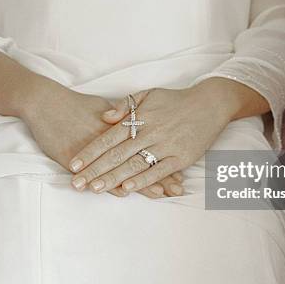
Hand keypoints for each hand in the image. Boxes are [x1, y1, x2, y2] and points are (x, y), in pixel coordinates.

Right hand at [21, 77, 179, 197]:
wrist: (44, 102)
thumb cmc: (73, 105)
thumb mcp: (102, 107)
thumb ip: (122, 119)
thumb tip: (138, 127)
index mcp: (119, 127)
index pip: (147, 146)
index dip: (163, 158)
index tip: (179, 171)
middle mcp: (111, 139)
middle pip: (140, 159)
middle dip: (160, 175)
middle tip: (177, 189)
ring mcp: (95, 150)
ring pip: (122, 169)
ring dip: (141, 183)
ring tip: (160, 195)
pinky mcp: (76, 158)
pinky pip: (98, 173)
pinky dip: (111, 183)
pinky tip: (124, 192)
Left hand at [68, 78, 266, 193]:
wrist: (210, 103)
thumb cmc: (176, 100)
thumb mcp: (148, 94)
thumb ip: (126, 106)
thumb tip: (104, 117)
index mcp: (140, 117)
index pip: (109, 138)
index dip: (90, 152)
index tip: (74, 164)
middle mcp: (150, 132)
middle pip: (117, 154)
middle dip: (95, 170)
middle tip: (77, 183)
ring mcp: (166, 145)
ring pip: (134, 164)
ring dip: (113, 178)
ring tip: (95, 188)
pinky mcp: (181, 157)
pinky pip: (159, 171)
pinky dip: (142, 181)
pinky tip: (127, 189)